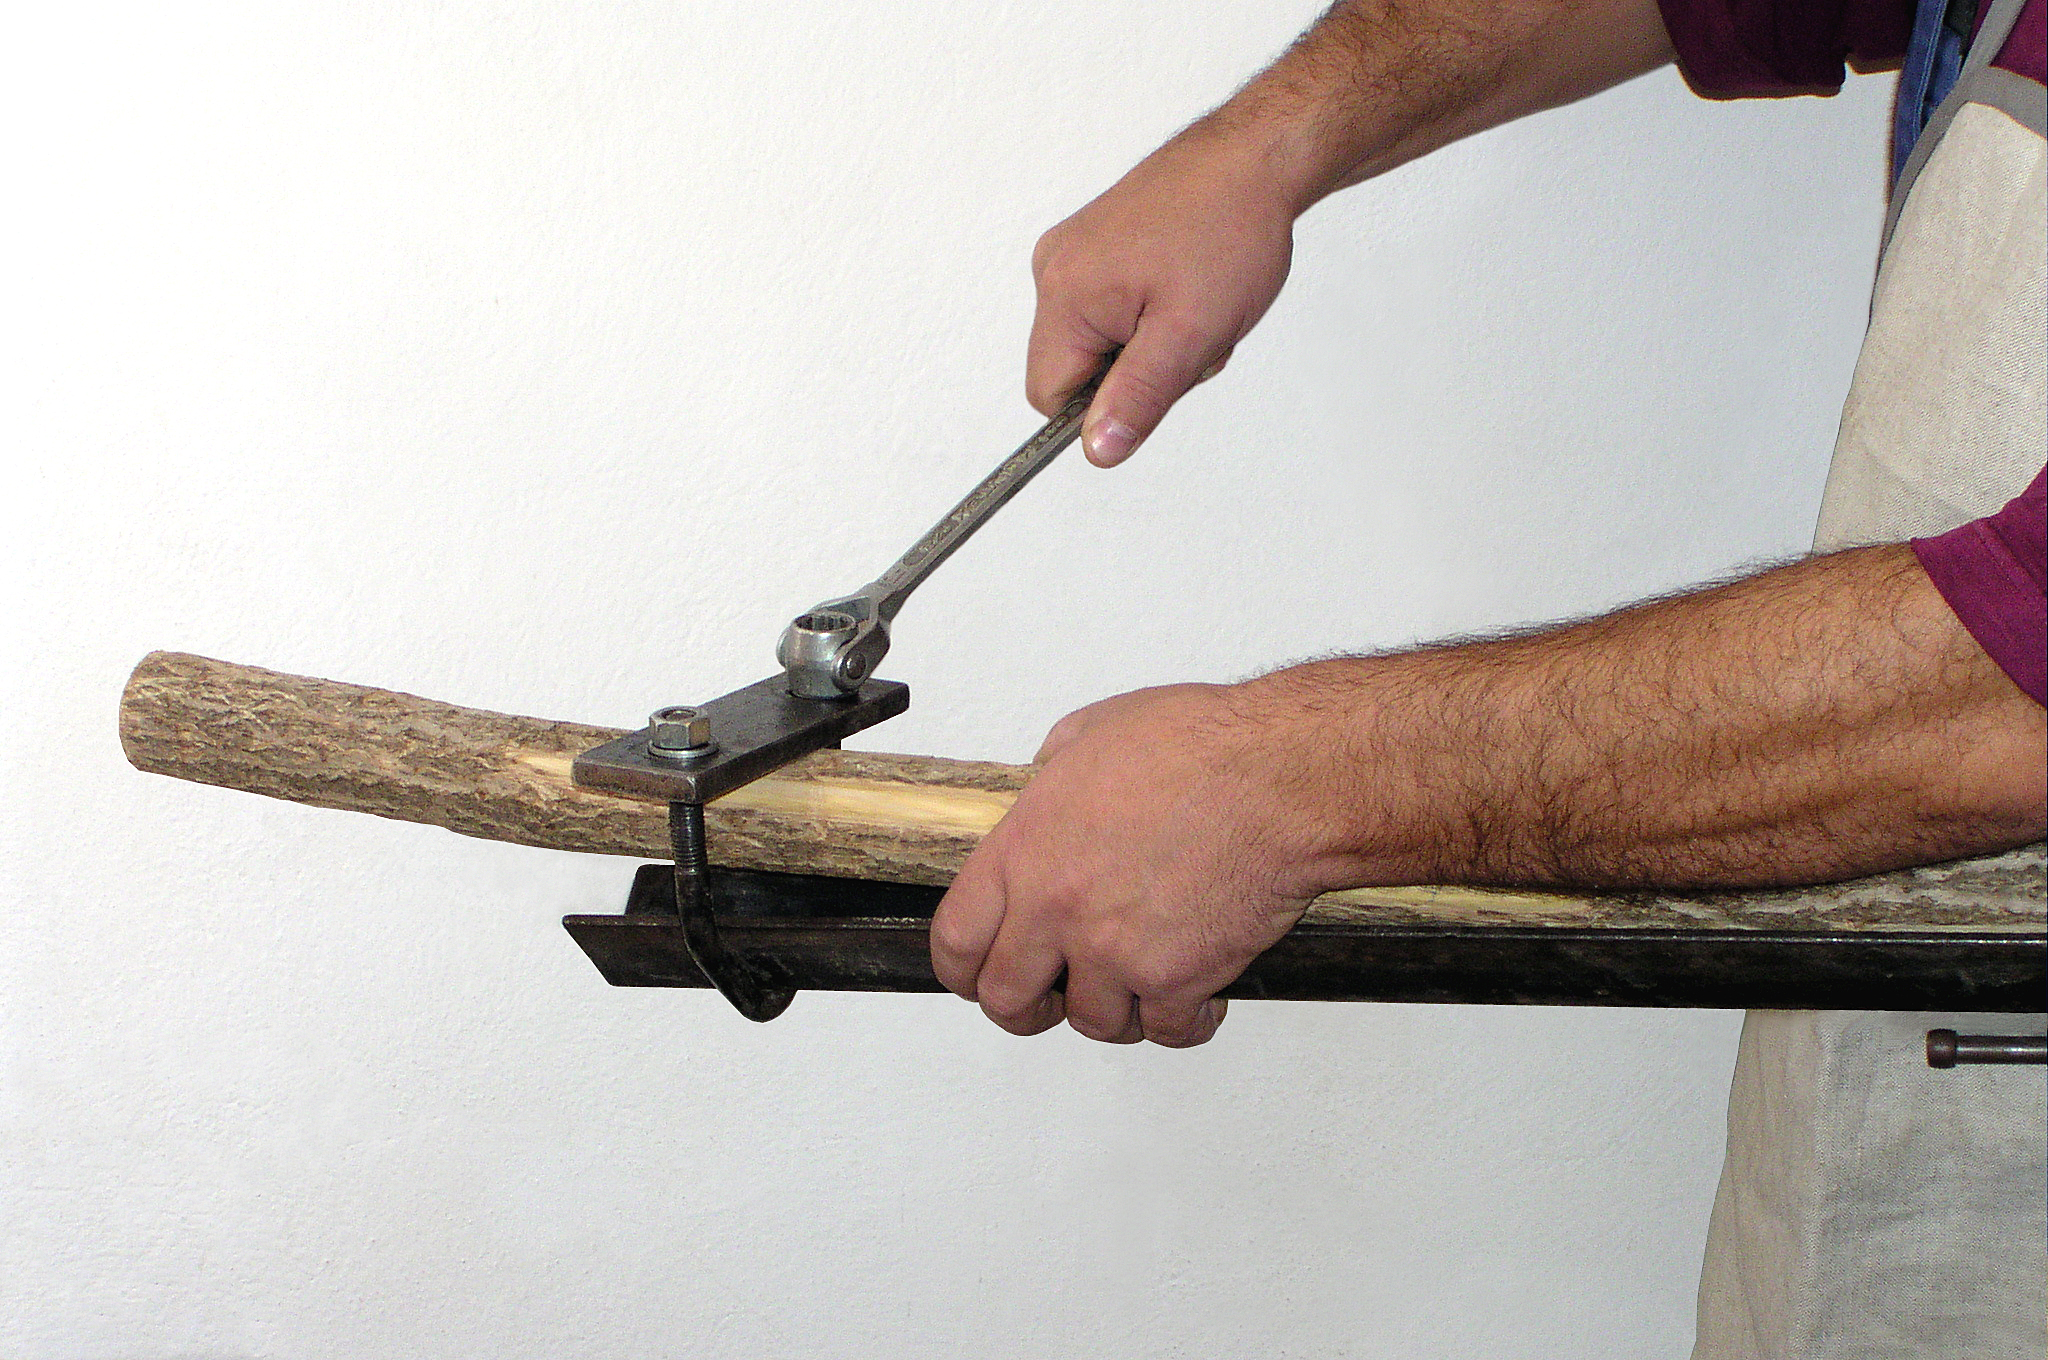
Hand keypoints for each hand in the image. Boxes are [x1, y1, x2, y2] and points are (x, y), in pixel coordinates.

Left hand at [929, 683, 1355, 1046]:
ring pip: (1092, 1021)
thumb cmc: (1204, 746)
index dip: (961, 967)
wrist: (1280, 777)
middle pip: (1007, 999)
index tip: (976, 973)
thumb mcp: (1094, 731)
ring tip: (1140, 981)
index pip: (956, 939)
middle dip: (1027, 1007)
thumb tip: (1043, 785)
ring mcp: (1115, 950)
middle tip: (1050, 998)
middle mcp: (1059, 908)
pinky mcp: (1176, 979)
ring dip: (1116, 1009)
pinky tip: (1196, 994)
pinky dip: (1184, 1020)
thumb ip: (1051, 772)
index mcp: (1027, 850)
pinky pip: (1166, 1030)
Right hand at [1029, 125, 1297, 466]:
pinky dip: (1151, 314)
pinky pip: (1111, 308)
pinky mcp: (1097, 242)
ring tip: (1196, 306)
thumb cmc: (1228, 232)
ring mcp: (1074, 252)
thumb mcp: (1189, 334)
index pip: (1050, 396)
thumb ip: (1137, 398)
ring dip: (1151, 344)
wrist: (1256, 158)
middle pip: (1077, 368)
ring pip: (1100, 341)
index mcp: (1064, 294)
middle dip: (1136, 371)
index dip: (1105, 406)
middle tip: (1190, 335)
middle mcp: (1054, 269)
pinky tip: (1187, 288)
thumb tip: (1097, 451)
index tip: (1156, 380)